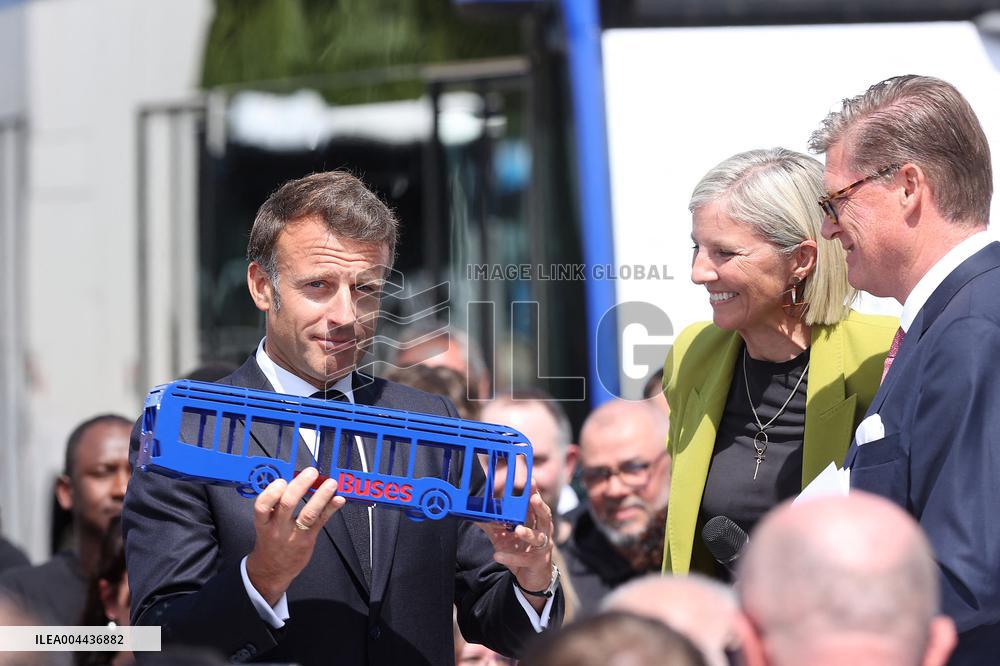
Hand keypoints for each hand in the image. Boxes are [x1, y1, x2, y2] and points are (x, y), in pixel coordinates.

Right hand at [246, 467, 345, 605]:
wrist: (271, 570)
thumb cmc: (270, 541)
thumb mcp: (265, 523)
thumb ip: (276, 504)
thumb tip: (294, 480)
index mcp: (263, 521)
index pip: (262, 505)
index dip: (271, 492)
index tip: (281, 481)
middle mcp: (277, 527)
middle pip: (287, 504)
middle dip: (300, 485)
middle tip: (311, 473)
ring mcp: (294, 534)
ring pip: (307, 513)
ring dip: (321, 496)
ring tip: (330, 483)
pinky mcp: (308, 539)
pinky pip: (321, 522)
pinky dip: (330, 509)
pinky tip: (338, 500)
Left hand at [477, 482, 553, 609]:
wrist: (530, 578)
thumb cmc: (519, 551)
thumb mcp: (503, 537)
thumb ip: (491, 524)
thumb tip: (473, 514)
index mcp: (535, 522)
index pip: (535, 505)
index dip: (534, 493)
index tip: (531, 481)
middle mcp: (542, 532)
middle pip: (545, 517)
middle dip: (539, 507)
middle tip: (533, 499)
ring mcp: (541, 547)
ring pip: (538, 538)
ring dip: (528, 533)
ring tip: (518, 529)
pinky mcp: (536, 562)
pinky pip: (523, 559)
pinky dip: (510, 557)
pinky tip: (497, 556)